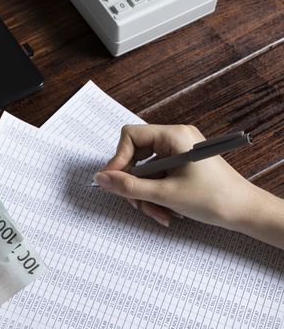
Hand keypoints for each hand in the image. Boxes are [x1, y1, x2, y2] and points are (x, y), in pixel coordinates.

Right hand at [93, 124, 257, 229]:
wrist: (247, 212)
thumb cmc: (216, 198)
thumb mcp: (165, 194)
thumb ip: (129, 186)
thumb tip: (102, 179)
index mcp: (174, 136)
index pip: (131, 136)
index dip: (118, 159)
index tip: (113, 181)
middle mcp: (176, 139)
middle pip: (136, 155)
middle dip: (134, 184)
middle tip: (137, 203)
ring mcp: (179, 152)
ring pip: (146, 171)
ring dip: (146, 194)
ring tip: (159, 213)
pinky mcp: (181, 165)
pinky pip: (157, 177)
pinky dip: (157, 195)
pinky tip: (167, 211)